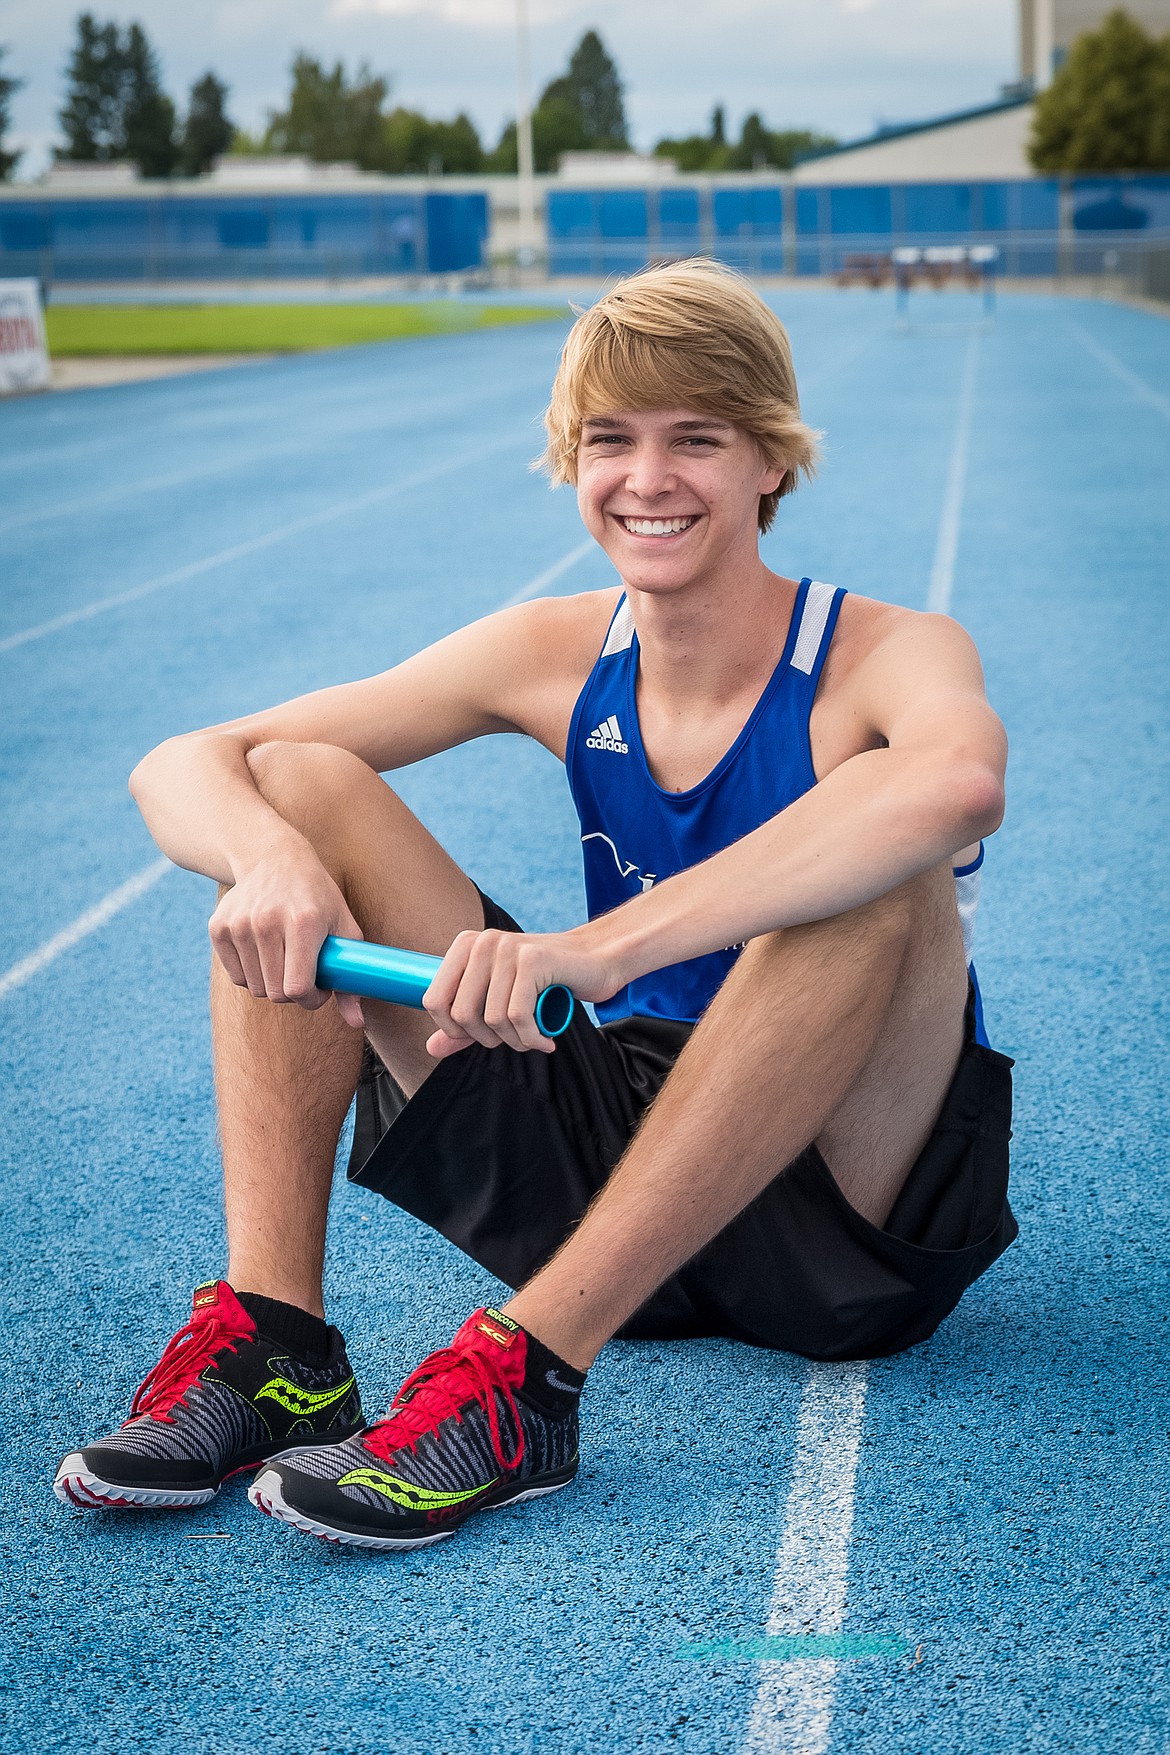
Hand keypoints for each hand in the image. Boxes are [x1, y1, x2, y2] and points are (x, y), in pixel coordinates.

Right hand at [208, 851, 366, 1028]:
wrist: (272, 858)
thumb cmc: (317, 897)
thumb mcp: (345, 927)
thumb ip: (352, 978)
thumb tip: (358, 1024)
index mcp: (303, 922)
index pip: (298, 988)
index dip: (312, 999)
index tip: (319, 989)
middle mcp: (267, 922)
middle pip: (276, 993)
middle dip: (293, 992)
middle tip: (302, 973)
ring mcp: (239, 924)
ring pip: (255, 988)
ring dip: (272, 983)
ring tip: (284, 958)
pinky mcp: (218, 928)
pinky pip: (236, 976)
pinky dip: (251, 973)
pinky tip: (263, 950)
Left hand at [422, 927, 617, 1058]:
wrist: (595, 961)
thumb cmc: (545, 982)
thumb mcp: (498, 1001)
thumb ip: (464, 1025)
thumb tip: (431, 1049)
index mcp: (466, 946)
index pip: (434, 999)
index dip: (452, 1030)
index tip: (479, 1036)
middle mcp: (483, 942)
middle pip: (462, 1013)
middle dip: (486, 1039)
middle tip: (512, 1040)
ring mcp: (508, 948)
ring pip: (492, 1018)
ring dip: (514, 1041)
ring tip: (531, 1040)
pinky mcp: (533, 960)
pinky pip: (518, 1016)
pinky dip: (531, 1038)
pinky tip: (544, 1040)